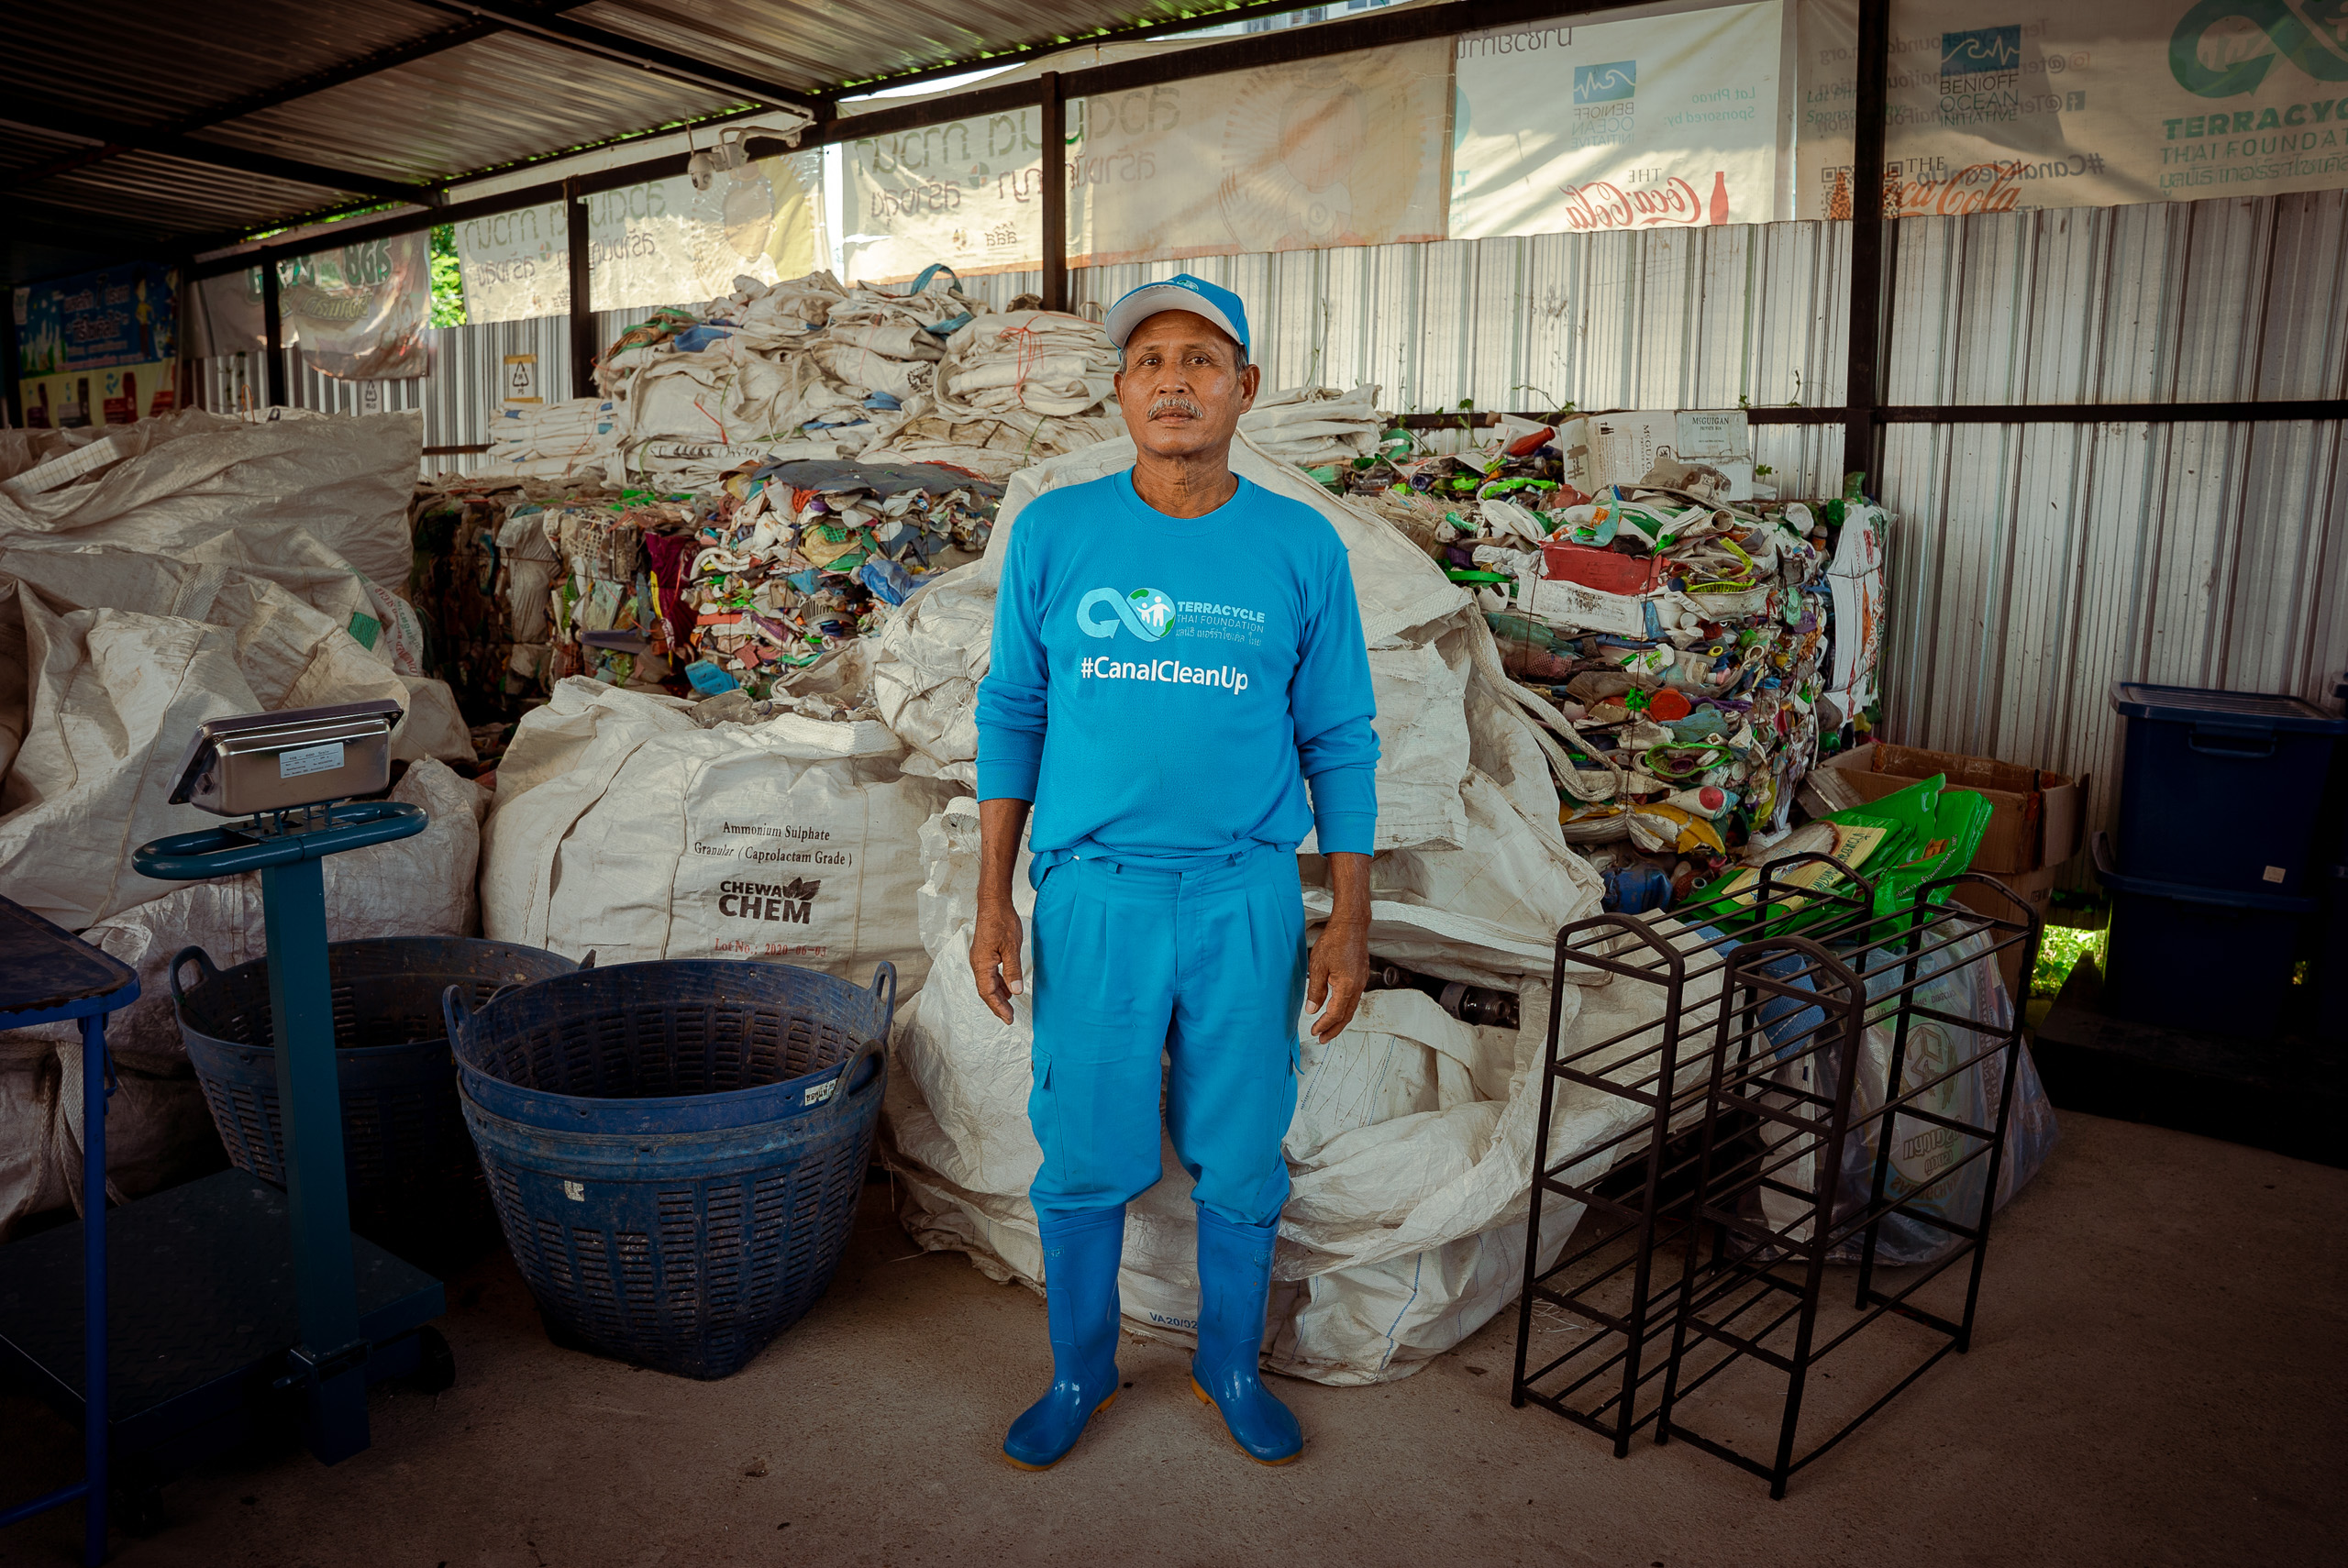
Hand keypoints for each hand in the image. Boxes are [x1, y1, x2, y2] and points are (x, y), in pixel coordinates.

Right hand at [970, 897, 1024, 1024]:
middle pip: (986, 991)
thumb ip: (1013, 970)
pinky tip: (1008, 988)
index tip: (1008, 1019)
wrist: (993, 903)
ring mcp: (980, 959)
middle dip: (997, 1006)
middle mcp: (977, 963)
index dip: (998, 1007)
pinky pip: (990, 974)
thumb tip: (1016, 992)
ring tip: (1010, 1007)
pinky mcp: (985, 954)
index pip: (988, 992)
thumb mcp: (1011, 947)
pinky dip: (999, 984)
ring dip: (998, 996)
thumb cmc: (1001, 921)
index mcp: (981, 964)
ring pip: (988, 983)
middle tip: (1009, 1018)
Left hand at [1305, 915, 1367, 1043]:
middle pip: (1347, 1016)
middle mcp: (1358, 986)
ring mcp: (1361, 981)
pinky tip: (1337, 1009)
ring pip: (1351, 1008)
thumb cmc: (1335, 940)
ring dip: (1340, 1021)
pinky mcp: (1361, 976)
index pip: (1335, 1013)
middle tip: (1322, 1039)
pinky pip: (1354, 999)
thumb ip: (1315, 990)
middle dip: (1334, 1029)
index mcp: (1347, 986)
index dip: (1324, 1025)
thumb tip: (1312, 1009)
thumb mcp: (1317, 966)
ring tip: (1328, 1029)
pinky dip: (1345, 1009)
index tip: (1315, 1031)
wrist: (1351, 925)